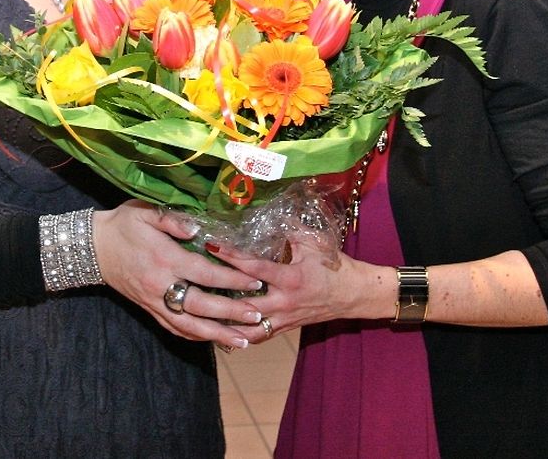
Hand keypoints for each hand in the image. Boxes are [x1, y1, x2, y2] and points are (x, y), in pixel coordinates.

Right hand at [93, 201, 264, 348]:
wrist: (92, 248)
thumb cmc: (122, 225)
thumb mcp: (145, 211)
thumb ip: (172, 219)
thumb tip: (198, 228)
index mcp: (165, 258)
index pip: (204, 273)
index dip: (232, 279)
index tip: (255, 282)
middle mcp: (160, 284)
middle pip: (201, 305)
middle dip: (231, 313)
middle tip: (257, 316)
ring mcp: (153, 301)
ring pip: (188, 325)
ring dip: (216, 335)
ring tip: (243, 341)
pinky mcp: (148, 309)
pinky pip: (173, 328)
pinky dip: (194, 336)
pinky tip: (213, 340)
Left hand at [209, 237, 394, 343]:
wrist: (354, 295)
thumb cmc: (335, 266)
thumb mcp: (314, 243)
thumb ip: (290, 229)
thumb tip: (268, 211)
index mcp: (290, 279)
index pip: (253, 268)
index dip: (231, 256)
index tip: (211, 245)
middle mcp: (283, 303)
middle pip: (242, 305)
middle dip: (218, 298)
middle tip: (193, 287)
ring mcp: (283, 319)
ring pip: (246, 328)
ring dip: (223, 322)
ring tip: (199, 314)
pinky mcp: (284, 328)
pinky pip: (256, 336)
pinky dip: (238, 334)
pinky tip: (218, 330)